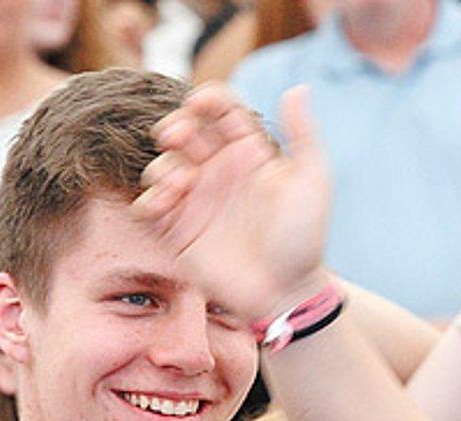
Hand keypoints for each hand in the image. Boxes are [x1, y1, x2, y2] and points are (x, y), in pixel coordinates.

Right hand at [137, 83, 332, 324]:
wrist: (287, 292)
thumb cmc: (303, 240)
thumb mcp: (312, 183)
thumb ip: (304, 136)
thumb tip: (298, 88)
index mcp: (247, 153)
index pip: (218, 111)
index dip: (206, 100)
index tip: (200, 104)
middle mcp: (218, 172)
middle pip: (184, 131)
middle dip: (175, 126)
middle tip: (176, 137)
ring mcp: (197, 201)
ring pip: (163, 165)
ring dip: (162, 166)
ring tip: (178, 184)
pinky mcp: (180, 232)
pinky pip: (150, 207)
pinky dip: (148, 199)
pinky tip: (161, 204)